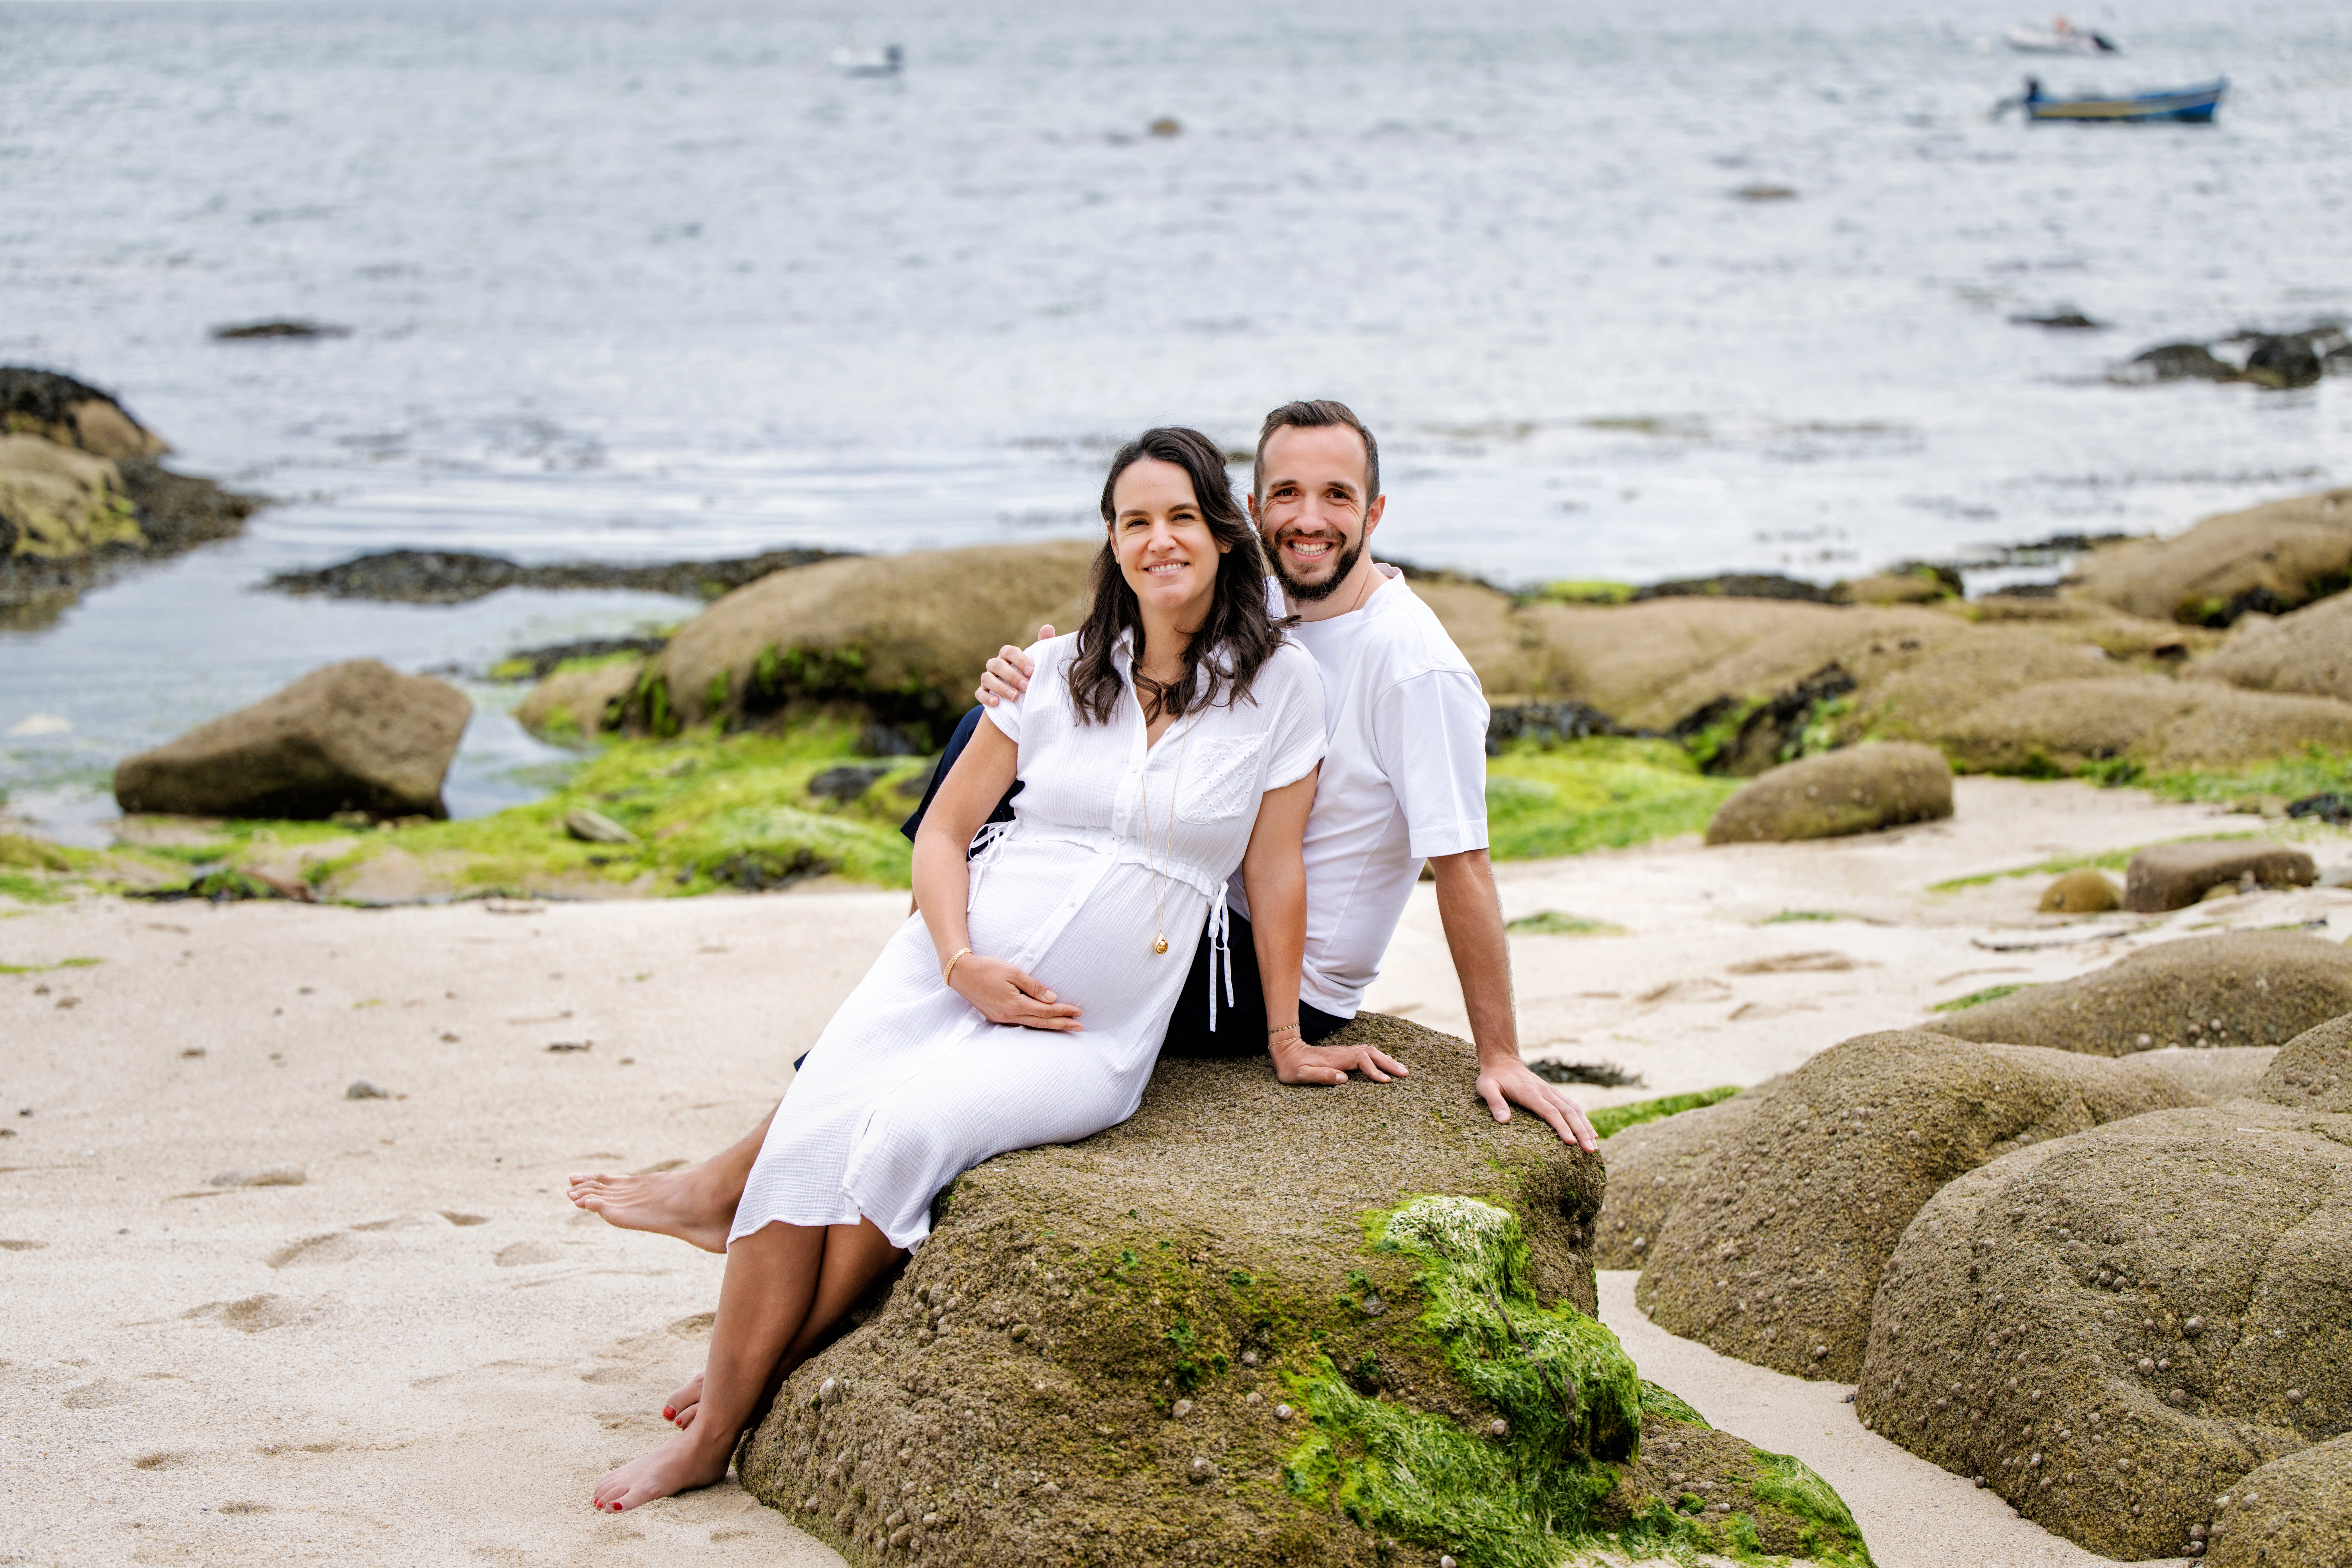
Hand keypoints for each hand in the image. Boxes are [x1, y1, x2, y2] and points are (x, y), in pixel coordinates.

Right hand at [947, 954, 1081, 1030]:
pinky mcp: (996, 1017)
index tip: (1078, 1011)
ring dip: (1050, 1026)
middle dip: (1062, 1024)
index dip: (1063, 1011)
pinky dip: (1035, 1024)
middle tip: (1079, 1027)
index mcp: (1014, 1004)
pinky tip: (1043, 1023)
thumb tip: (1053, 998)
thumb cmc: (987, 968)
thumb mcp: (1013, 972)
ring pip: (1031, 1025)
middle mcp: (1008, 1016)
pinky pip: (1020, 1023)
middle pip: (1041, 1023)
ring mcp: (1001, 1018)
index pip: (1045, 1011)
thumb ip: (1034, 987)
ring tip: (1066, 1026)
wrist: (961, 973)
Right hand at [975, 626, 1049, 706]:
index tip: (1032, 671)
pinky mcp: (981, 692)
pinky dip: (986, 698)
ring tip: (1015, 697)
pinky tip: (996, 703)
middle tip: (1026, 686)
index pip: (1009, 651)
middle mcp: (994, 664)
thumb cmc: (1027, 674)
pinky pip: (979, 693)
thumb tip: (1048, 627)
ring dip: (1001, 688)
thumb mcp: (1035, 661)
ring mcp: (987, 678)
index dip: (1020, 660)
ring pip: (987, 679)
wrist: (1017, 696)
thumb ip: (1042, 645)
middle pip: (998, 665)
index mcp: (1006, 655)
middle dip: (1012, 676)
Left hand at [1272, 1039, 1410, 1086]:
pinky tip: (1385, 1065)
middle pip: (1371, 1053)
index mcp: (1335, 1059)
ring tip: (1401, 1070)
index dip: (1374, 1070)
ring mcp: (1344, 1053)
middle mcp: (1342, 1053)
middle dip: (1389, 1063)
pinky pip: (1366, 1054)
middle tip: (1405, 1074)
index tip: (1385, 1081)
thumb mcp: (1300, 1075)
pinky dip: (1379, 1058)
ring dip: (1386, 1060)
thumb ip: (1321, 1076)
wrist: (1285, 1051)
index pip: (1361, 1061)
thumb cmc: (1291, 1066)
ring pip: (1370, 1052)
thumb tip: (1344, 1079)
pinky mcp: (1344, 1055)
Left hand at [1475, 1056, 1598, 1151]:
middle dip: (1582, 1131)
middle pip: (1568, 1112)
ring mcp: (1551, 1092)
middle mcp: (1545, 1092)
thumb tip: (1503, 1120)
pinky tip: (1590, 1132)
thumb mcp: (1486, 1087)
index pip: (1551, 1112)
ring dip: (1586, 1127)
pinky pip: (1572, 1106)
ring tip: (1595, 1146)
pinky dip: (1583, 1119)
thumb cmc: (1493, 1077)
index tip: (1571, 1142)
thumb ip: (1494, 1102)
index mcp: (1531, 1093)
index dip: (1562, 1127)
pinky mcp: (1553, 1094)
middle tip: (1591, 1150)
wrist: (1502, 1060)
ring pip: (1574, 1109)